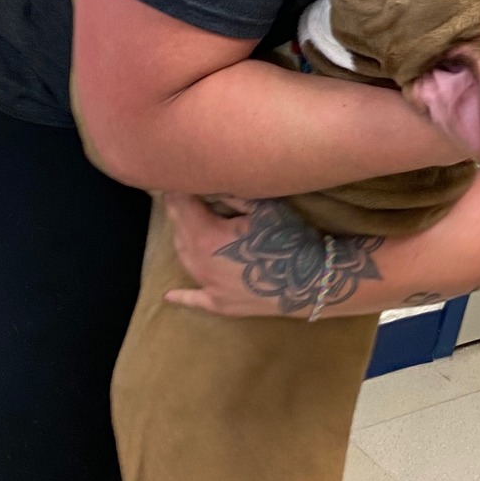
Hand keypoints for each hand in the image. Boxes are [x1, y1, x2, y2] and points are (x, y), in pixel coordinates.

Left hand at [164, 194, 383, 316]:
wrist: (311, 280)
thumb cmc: (288, 238)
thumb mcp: (261, 207)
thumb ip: (230, 195)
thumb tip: (209, 183)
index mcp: (205, 236)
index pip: (182, 206)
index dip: (179, 190)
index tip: (178, 175)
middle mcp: (199, 263)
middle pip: (180, 232)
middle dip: (178, 212)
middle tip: (179, 194)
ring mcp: (208, 287)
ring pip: (184, 259)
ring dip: (182, 240)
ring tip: (183, 223)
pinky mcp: (220, 305)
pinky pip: (195, 300)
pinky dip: (181, 296)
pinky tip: (168, 296)